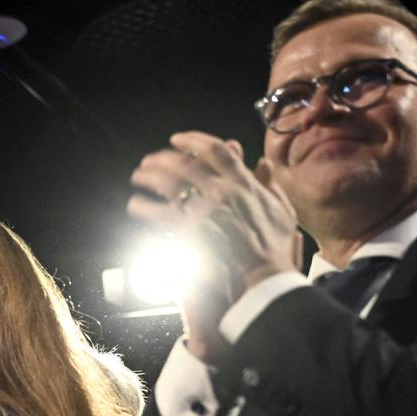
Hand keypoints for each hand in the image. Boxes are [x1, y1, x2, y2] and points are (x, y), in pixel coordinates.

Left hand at [129, 132, 302, 347]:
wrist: (264, 276)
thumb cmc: (275, 246)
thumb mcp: (281, 209)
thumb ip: (269, 184)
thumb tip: (263, 163)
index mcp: (243, 183)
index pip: (214, 150)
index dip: (193, 140)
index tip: (177, 139)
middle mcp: (222, 191)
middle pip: (184, 163)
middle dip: (163, 158)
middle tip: (149, 160)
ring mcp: (204, 211)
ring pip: (168, 183)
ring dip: (149, 176)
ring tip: (138, 176)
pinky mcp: (190, 233)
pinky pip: (160, 214)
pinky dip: (145, 208)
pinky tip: (135, 205)